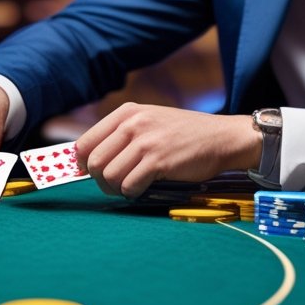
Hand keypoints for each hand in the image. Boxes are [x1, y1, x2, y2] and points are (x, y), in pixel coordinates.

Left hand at [75, 102, 260, 197]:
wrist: (221, 137)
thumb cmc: (184, 134)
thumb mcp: (150, 120)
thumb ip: (122, 134)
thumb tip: (90, 161)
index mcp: (127, 113)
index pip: (84, 143)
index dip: (83, 164)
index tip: (90, 174)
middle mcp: (133, 124)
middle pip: (94, 162)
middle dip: (100, 180)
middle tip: (114, 185)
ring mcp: (146, 142)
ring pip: (109, 176)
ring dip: (117, 189)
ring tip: (130, 186)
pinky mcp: (159, 161)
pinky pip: (130, 185)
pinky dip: (133, 192)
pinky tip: (145, 186)